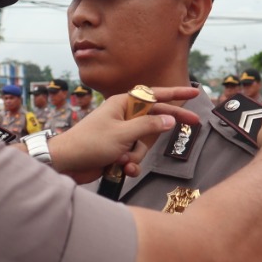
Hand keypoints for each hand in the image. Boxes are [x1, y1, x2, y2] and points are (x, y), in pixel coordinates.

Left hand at [48, 86, 199, 182]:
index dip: (176, 94)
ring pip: (144, 144)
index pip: (156, 95)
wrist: (66, 163)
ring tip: (121, 160)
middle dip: (167, 126)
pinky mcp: (117, 150)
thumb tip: (169, 120)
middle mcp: (124, 116)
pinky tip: (121, 169)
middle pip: (155, 118)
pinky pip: (134, 156)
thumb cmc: (90, 143)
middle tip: (195, 123)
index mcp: (124, 104)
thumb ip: (148, 126)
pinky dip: (130, 164)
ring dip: (136, 155)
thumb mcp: (123, 133)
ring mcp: (121, 134)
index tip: (194, 93)